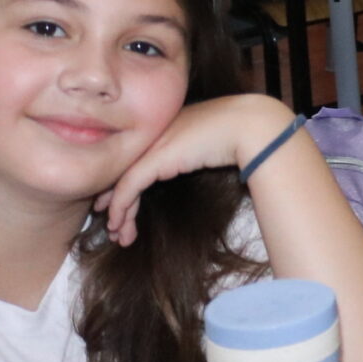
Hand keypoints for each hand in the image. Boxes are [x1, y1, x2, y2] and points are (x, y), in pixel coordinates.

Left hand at [98, 96, 291, 244]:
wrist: (249, 127)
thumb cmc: (239, 134)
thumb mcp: (206, 144)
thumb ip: (190, 152)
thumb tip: (191, 164)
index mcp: (164, 126)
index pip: (134, 158)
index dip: (122, 184)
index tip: (118, 206)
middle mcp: (153, 134)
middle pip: (123, 170)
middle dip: (115, 201)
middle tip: (113, 227)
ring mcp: (152, 146)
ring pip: (123, 182)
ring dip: (119, 213)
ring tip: (118, 235)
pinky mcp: (154, 159)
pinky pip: (128, 188)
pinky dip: (121, 208)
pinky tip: (119, 225)